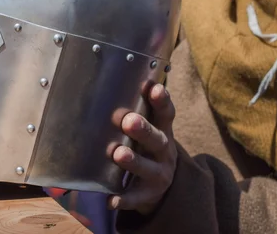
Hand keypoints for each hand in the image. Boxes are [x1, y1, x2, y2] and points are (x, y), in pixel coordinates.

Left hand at [108, 84, 177, 214]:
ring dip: (134, 161)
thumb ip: (137, 109)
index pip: (166, 114)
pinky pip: (136, 198)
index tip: (154, 87)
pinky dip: (124, 199)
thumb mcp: (148, 128)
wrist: (161, 185)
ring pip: (148, 168)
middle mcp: (164, 152)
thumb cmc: (146, 146)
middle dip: (144, 130)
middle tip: (129, 120)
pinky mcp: (148, 195)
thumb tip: (113, 77)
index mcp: (162, 131)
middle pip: (158, 140)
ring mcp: (159, 175)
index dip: (162, 101)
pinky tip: (110, 200)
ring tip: (118, 153)